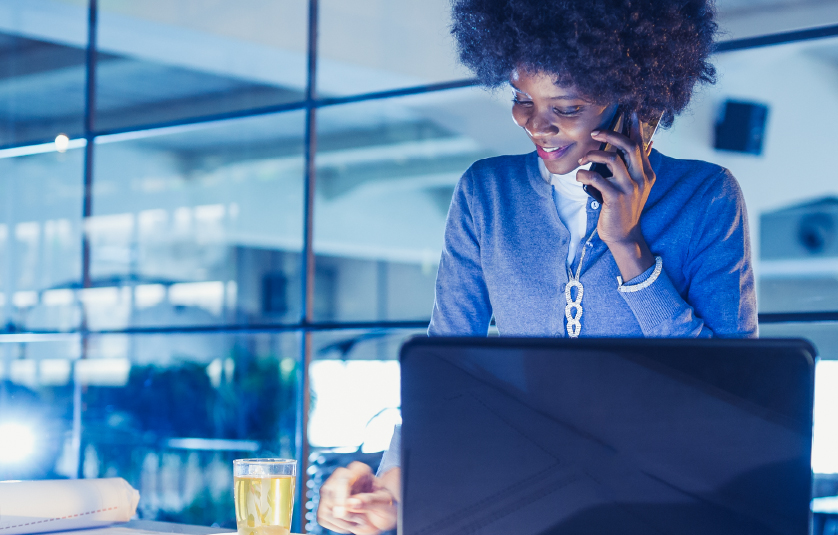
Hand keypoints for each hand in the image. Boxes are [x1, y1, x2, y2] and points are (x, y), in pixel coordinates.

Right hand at [317, 462, 397, 534]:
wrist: (381, 514)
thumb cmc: (385, 505)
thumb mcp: (385, 502)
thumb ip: (370, 501)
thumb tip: (351, 503)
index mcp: (359, 470)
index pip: (343, 479)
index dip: (340, 495)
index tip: (343, 512)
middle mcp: (342, 476)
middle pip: (329, 493)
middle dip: (344, 513)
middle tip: (363, 521)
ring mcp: (332, 490)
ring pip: (325, 508)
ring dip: (343, 522)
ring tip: (361, 522)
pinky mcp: (326, 504)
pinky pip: (323, 517)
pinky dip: (337, 526)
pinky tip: (351, 525)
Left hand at [576, 112, 655, 280]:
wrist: (624, 235)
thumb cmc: (624, 208)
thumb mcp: (635, 187)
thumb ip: (635, 167)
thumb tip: (643, 145)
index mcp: (647, 173)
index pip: (640, 145)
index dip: (634, 127)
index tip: (628, 113)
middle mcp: (641, 178)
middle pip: (628, 146)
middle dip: (610, 135)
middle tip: (594, 132)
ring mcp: (629, 188)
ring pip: (612, 159)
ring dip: (593, 155)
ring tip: (584, 159)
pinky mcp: (615, 198)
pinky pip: (597, 178)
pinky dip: (585, 174)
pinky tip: (580, 175)